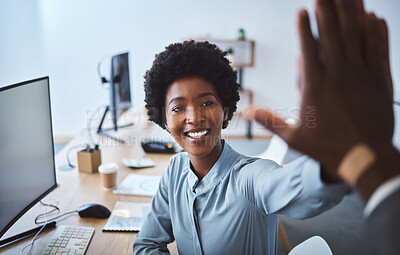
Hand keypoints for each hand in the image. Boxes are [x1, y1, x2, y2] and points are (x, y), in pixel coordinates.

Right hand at [249, 0, 394, 179]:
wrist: (365, 158)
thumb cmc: (327, 148)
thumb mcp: (293, 138)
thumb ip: (269, 121)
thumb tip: (246, 112)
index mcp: (317, 87)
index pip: (310, 48)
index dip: (306, 27)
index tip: (303, 10)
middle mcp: (340, 76)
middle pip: (334, 34)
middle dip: (328, 9)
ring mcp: (363, 76)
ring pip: (357, 36)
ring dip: (353, 12)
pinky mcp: (381, 81)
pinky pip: (379, 50)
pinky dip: (376, 32)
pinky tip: (374, 17)